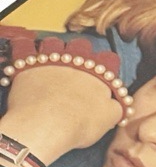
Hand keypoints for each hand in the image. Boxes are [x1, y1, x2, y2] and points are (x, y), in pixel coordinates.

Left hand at [3, 56, 122, 162]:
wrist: (46, 123)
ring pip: (54, 43)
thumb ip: (117, 107)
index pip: (110, 60)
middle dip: (83, 54)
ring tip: (54, 60)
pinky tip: (28, 57)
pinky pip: (25, 48)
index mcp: (98, 73)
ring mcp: (50, 59)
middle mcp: (75, 60)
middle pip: (82, 46)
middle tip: (81, 67)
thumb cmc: (81, 123)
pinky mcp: (27, 64)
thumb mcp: (109, 119)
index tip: (107, 77)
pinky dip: (26, 50)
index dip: (110, 67)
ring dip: (55, 49)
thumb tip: (120, 104)